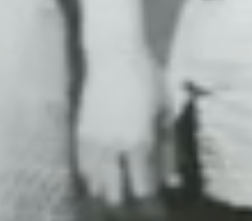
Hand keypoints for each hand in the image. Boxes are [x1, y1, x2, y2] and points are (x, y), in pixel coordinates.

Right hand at [77, 50, 172, 206]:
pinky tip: (101, 172)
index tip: (154, 191)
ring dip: (108, 188)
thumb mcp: (164, 110)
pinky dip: (92, 176)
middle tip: (134, 188)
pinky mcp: (80, 133)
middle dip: (127, 197)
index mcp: (139, 142)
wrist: (113, 53)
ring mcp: (93, 142)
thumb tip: (171, 180)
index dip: (150, 194)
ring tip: (118, 182)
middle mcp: (113, 148)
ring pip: (95, 185)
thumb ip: (168, 148)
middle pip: (115, 194)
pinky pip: (82, 168)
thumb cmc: (146, 77)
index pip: (142, 188)